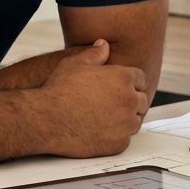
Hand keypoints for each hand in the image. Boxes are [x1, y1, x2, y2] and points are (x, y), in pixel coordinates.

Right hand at [34, 39, 148, 157]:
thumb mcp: (75, 63)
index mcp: (123, 78)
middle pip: (142, 101)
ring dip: (125, 119)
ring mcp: (125, 123)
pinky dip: (116, 136)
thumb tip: (103, 44)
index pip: (141, 79)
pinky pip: (125, 139)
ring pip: (135, 121)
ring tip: (105, 117)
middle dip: (130, 101)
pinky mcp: (119, 143)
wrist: (47, 118)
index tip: (119, 87)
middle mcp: (129, 100)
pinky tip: (101, 130)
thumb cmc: (59, 90)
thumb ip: (95, 53)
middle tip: (112, 104)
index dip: (130, 82)